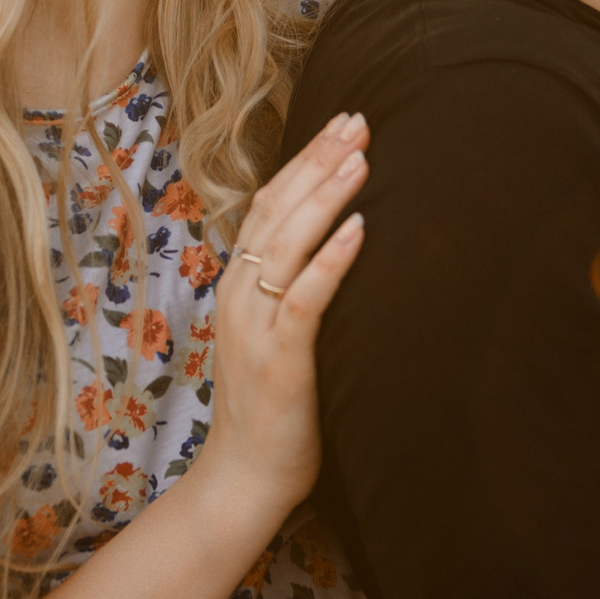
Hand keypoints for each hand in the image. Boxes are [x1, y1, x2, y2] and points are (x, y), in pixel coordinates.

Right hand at [189, 112, 369, 522]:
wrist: (245, 478)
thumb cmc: (274, 408)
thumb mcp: (279, 335)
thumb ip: (296, 290)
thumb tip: (340, 245)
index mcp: (239, 284)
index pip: (270, 205)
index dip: (304, 162)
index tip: (341, 124)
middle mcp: (240, 294)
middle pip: (278, 210)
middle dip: (319, 161)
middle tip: (359, 120)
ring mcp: (256, 325)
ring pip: (288, 243)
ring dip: (326, 196)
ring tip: (361, 158)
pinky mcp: (280, 359)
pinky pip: (306, 297)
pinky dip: (332, 259)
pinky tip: (359, 229)